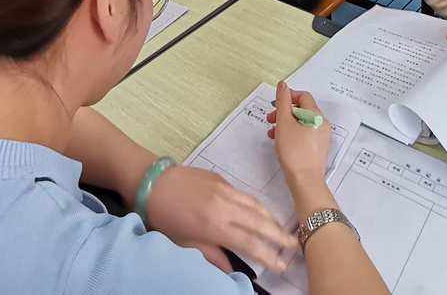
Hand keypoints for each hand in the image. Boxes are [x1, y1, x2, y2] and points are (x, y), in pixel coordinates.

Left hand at [145, 164, 296, 273]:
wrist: (151, 182)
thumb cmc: (164, 217)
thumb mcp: (185, 242)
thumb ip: (211, 254)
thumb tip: (230, 268)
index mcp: (215, 226)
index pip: (250, 244)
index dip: (268, 256)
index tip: (282, 265)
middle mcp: (224, 206)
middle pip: (260, 222)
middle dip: (280, 235)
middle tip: (295, 245)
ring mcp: (224, 190)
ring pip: (255, 205)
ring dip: (272, 219)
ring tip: (283, 230)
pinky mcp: (221, 179)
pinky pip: (244, 194)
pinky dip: (257, 205)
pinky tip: (261, 212)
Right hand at [265, 82, 330, 192]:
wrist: (305, 180)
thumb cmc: (294, 152)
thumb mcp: (284, 123)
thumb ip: (283, 102)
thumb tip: (283, 85)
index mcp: (316, 115)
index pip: (303, 96)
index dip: (287, 97)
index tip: (275, 105)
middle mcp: (322, 124)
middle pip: (302, 109)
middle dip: (284, 112)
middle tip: (270, 119)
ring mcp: (321, 137)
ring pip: (301, 122)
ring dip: (286, 124)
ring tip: (272, 133)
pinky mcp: (317, 148)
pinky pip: (304, 134)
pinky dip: (292, 133)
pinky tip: (281, 142)